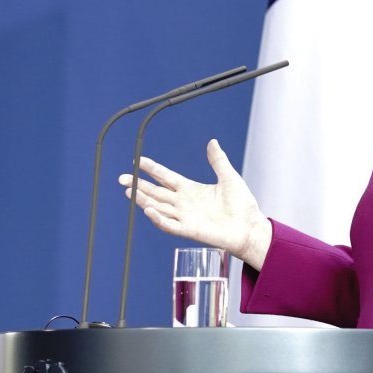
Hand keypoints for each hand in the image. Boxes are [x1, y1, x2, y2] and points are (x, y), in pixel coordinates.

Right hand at [120, 139, 272, 267]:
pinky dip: (158, 219)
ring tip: (129, 192)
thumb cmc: (242, 205)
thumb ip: (218, 161)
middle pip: (156, 192)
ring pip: (158, 207)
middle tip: (122, 179)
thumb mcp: (229, 178)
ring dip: (143, 200)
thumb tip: (213, 142)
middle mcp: (184, 203)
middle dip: (138, 185)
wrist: (250, 228)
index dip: (152, 169)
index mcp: (191, 189)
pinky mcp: (190, 230)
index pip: (165, 177)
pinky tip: (148, 210)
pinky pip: (170, 225)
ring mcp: (185, 217)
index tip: (138, 161)